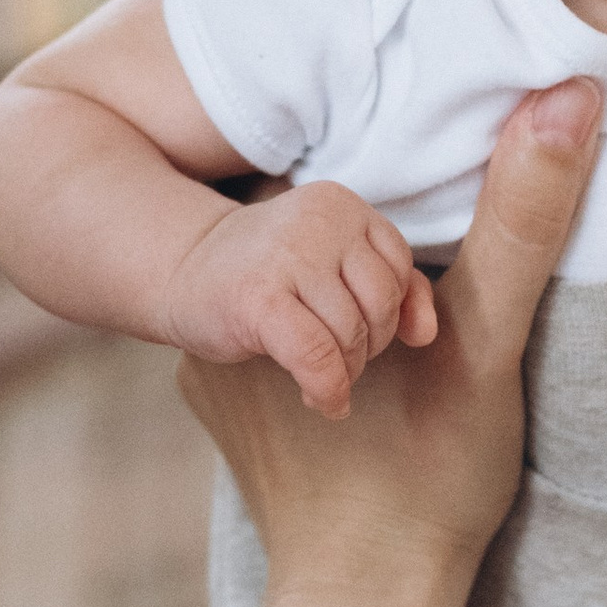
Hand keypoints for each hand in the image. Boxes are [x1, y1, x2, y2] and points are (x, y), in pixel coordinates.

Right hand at [163, 180, 437, 418]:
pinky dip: (326, 388)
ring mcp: (287, 255)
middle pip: (380, 303)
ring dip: (344, 371)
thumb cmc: (265, 274)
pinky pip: (317, 356)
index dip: (387, 314)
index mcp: (342, 205)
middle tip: (336, 359)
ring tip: (321, 377)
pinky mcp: (258, 297)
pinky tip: (321, 401)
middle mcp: (318, 221)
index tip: (356, 332)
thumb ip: (392, 287)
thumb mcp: (332, 266)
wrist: (180, 271)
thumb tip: (426, 333)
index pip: (399, 270)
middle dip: (367, 345)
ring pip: (351, 333)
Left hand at [177, 80, 601, 595]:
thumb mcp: (487, 339)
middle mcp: (218, 314)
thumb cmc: (431, 476)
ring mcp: (211, 368)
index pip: (335, 195)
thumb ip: (521, 217)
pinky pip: (275, 350)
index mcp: (272, 275)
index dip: (397, 229)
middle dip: (368, 271)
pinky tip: (370, 395)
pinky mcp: (222, 413)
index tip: (432, 291)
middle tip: (423, 333)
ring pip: (295, 296)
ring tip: (403, 365)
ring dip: (347, 312)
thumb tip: (568, 94)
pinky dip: (321, 357)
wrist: (370, 604)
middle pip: (311, 245)